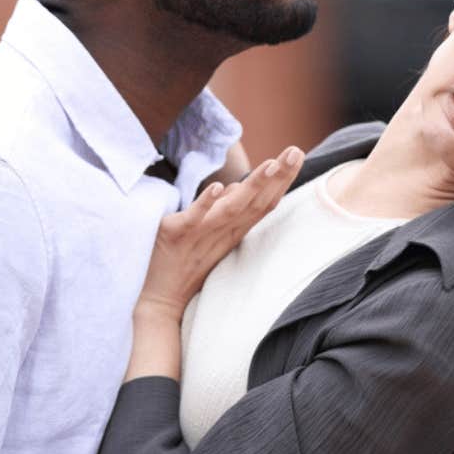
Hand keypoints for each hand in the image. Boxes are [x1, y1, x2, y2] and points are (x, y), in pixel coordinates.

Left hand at [135, 145, 304, 323]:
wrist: (157, 302)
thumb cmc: (185, 267)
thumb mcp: (212, 238)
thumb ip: (226, 213)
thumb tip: (238, 187)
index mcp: (232, 232)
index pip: (264, 202)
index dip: (281, 179)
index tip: (297, 154)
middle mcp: (222, 232)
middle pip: (256, 202)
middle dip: (277, 176)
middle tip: (296, 151)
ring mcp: (200, 234)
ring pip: (232, 208)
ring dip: (253, 186)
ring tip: (270, 164)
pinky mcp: (176, 234)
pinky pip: (193, 217)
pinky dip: (206, 203)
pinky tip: (219, 187)